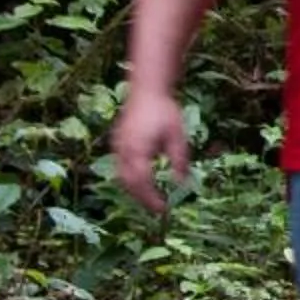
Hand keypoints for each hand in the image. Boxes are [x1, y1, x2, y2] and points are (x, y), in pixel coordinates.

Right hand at [112, 87, 191, 212]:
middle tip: (157, 209)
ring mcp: (117, 147)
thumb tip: (182, 183)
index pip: (142, 182)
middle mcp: (124, 151)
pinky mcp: (117, 144)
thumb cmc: (164, 111)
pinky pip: (120, 168)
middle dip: (142, 199)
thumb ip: (179, 160)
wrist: (146, 90)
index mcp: (138, 150)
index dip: (151, 199)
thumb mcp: (178, 136)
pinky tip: (142, 183)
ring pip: (121, 177)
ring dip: (135, 191)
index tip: (163, 210)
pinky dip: (130, 180)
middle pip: (129, 184)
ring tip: (150, 200)